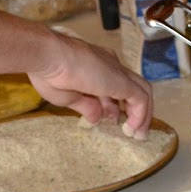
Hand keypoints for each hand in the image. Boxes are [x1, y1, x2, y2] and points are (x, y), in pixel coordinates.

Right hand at [28, 34, 154, 137]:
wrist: (48, 57)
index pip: (114, 86)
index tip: (109, 120)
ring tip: (137, 134)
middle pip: (132, 88)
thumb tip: (96, 118)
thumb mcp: (69, 97)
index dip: (114, 106)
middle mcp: (110, 66)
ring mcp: (117, 72)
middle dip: (134, 110)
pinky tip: (132, 128)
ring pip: (142, 91)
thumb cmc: (49, 74)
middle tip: (131, 131)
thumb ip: (87, 106)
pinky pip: (141, 98)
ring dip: (142, 115)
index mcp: (96, 66)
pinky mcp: (122, 80)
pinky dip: (140, 115)